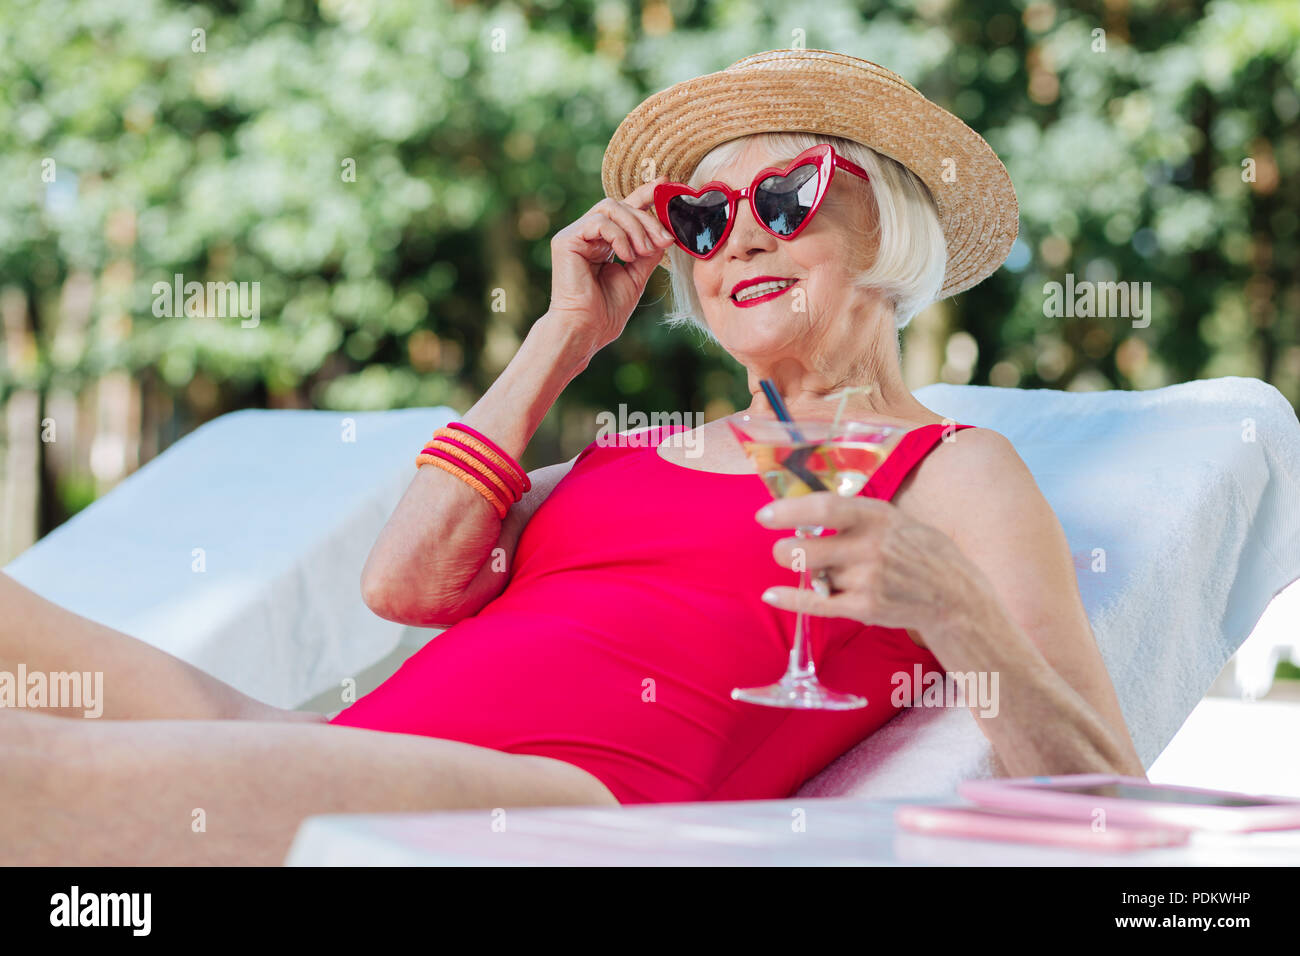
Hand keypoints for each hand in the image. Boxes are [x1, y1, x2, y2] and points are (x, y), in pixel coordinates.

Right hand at [546, 176, 677, 351]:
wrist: (586, 330)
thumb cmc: (606, 311)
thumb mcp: (636, 276)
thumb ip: (648, 252)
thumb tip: (664, 232)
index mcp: (603, 242)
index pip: (625, 209)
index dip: (646, 194)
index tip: (667, 183)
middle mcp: (588, 235)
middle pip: (621, 205)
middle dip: (647, 219)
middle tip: (664, 239)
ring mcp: (575, 236)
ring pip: (610, 207)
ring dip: (635, 227)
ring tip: (642, 252)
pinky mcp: (566, 240)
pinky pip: (598, 222)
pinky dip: (618, 235)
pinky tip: (625, 255)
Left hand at [754, 492, 987, 647]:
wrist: (954, 596)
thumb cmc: (916, 551)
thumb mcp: (893, 519)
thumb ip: (855, 515)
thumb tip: (805, 509)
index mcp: (877, 516)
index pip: (827, 508)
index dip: (790, 510)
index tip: (764, 515)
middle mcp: (871, 547)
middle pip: (809, 548)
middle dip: (784, 550)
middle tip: (780, 549)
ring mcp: (868, 580)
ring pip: (815, 575)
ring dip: (808, 573)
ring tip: (818, 569)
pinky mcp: (865, 607)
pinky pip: (818, 603)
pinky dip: (791, 599)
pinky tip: (773, 594)